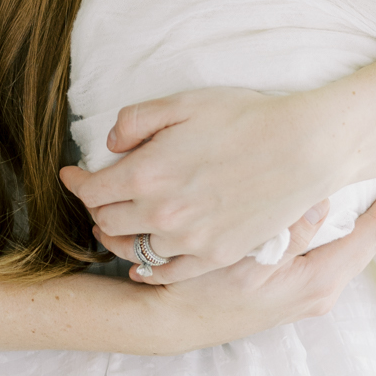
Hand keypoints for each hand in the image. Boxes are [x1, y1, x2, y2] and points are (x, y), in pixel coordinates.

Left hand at [60, 86, 351, 274]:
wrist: (304, 148)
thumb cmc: (245, 118)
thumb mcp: (183, 103)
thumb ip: (136, 121)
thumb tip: (112, 144)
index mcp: (145, 174)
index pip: (92, 190)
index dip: (77, 181)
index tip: (72, 173)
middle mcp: (161, 214)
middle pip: (108, 222)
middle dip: (98, 207)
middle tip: (100, 195)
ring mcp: (190, 241)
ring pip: (134, 250)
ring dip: (120, 238)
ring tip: (119, 225)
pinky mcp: (216, 255)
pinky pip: (169, 273)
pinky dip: (150, 270)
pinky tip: (144, 264)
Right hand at [150, 168, 375, 348]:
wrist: (170, 321)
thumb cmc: (200, 291)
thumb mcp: (242, 263)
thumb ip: (286, 236)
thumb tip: (324, 204)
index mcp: (316, 281)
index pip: (370, 235)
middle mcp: (321, 289)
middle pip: (371, 239)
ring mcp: (310, 290)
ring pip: (355, 244)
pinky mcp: (296, 286)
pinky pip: (336, 249)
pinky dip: (352, 224)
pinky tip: (354, 208)